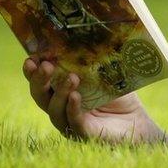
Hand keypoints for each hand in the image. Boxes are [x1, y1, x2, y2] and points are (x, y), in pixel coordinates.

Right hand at [22, 57, 167, 142]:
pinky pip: (72, 122)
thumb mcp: (105, 74)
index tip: (31, 56)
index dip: (32, 70)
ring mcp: (69, 121)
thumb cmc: (119, 96)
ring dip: (59, 92)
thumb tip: (88, 33)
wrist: (136, 121)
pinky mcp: (83, 134)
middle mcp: (60, 107)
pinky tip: (75, 96)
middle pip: (39, 96)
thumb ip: (94, 61)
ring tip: (71, 77)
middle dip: (39, 80)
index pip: (41, 80)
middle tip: (45, 65)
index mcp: (61, 90)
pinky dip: (72, 109)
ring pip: (54, 110)